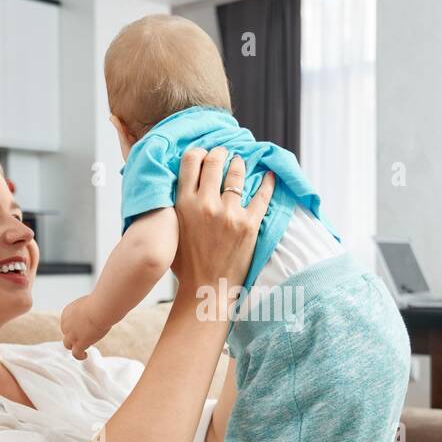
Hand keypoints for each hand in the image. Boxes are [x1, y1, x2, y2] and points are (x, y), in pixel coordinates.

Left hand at [60, 295, 108, 360]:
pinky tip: (85, 355)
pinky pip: (76, 353)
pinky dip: (80, 355)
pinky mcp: (79, 343)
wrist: (99, 309)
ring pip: (67, 345)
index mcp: (66, 313)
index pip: (67, 323)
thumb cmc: (99, 303)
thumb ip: (87, 310)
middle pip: (67, 333)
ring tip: (82, 350)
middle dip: (75, 335)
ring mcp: (72, 335)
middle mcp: (66, 324)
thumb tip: (95, 313)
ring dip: (74, 346)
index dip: (75, 326)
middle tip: (86, 336)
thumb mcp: (89, 303)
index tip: (83, 327)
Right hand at [169, 148, 272, 318]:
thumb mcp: (172, 229)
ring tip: (240, 163)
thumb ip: (176, 205)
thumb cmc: (186, 263)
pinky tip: (270, 175)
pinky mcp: (249, 225)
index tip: (204, 154)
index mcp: (184, 203)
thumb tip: (183, 183)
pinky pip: (262, 196)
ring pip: (236, 174)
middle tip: (224, 153)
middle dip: (220, 153)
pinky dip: (267, 182)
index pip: (191, 161)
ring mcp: (229, 214)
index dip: (199, 152)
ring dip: (239, 164)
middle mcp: (206, 204)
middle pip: (214, 162)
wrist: (206, 288)